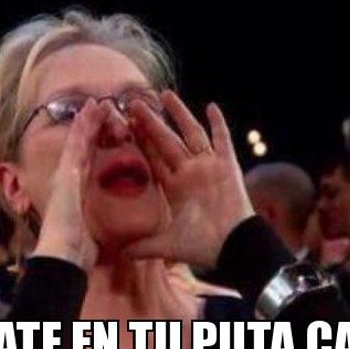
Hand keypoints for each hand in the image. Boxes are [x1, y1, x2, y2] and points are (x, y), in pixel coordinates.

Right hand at [32, 99, 108, 270]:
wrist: (62, 254)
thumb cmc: (76, 249)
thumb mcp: (89, 234)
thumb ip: (94, 229)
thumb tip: (104, 239)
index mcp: (76, 192)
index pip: (86, 164)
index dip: (92, 147)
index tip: (100, 134)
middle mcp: (69, 179)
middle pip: (82, 148)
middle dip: (91, 129)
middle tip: (100, 110)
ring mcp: (66, 174)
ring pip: (79, 141)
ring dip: (88, 120)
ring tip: (98, 102)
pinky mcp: (67, 172)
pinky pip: (77, 144)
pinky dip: (83, 126)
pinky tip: (91, 110)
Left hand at [126, 90, 253, 267]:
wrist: (232, 247)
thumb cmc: (201, 246)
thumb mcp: (165, 244)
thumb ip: (141, 246)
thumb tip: (117, 254)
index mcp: (174, 186)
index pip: (153, 158)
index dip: (141, 142)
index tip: (126, 125)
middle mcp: (189, 172)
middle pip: (167, 141)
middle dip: (151, 123)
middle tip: (135, 104)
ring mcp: (208, 166)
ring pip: (190, 134)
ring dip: (179, 115)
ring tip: (164, 95)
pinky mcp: (227, 165)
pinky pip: (222, 140)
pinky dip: (218, 124)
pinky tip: (211, 106)